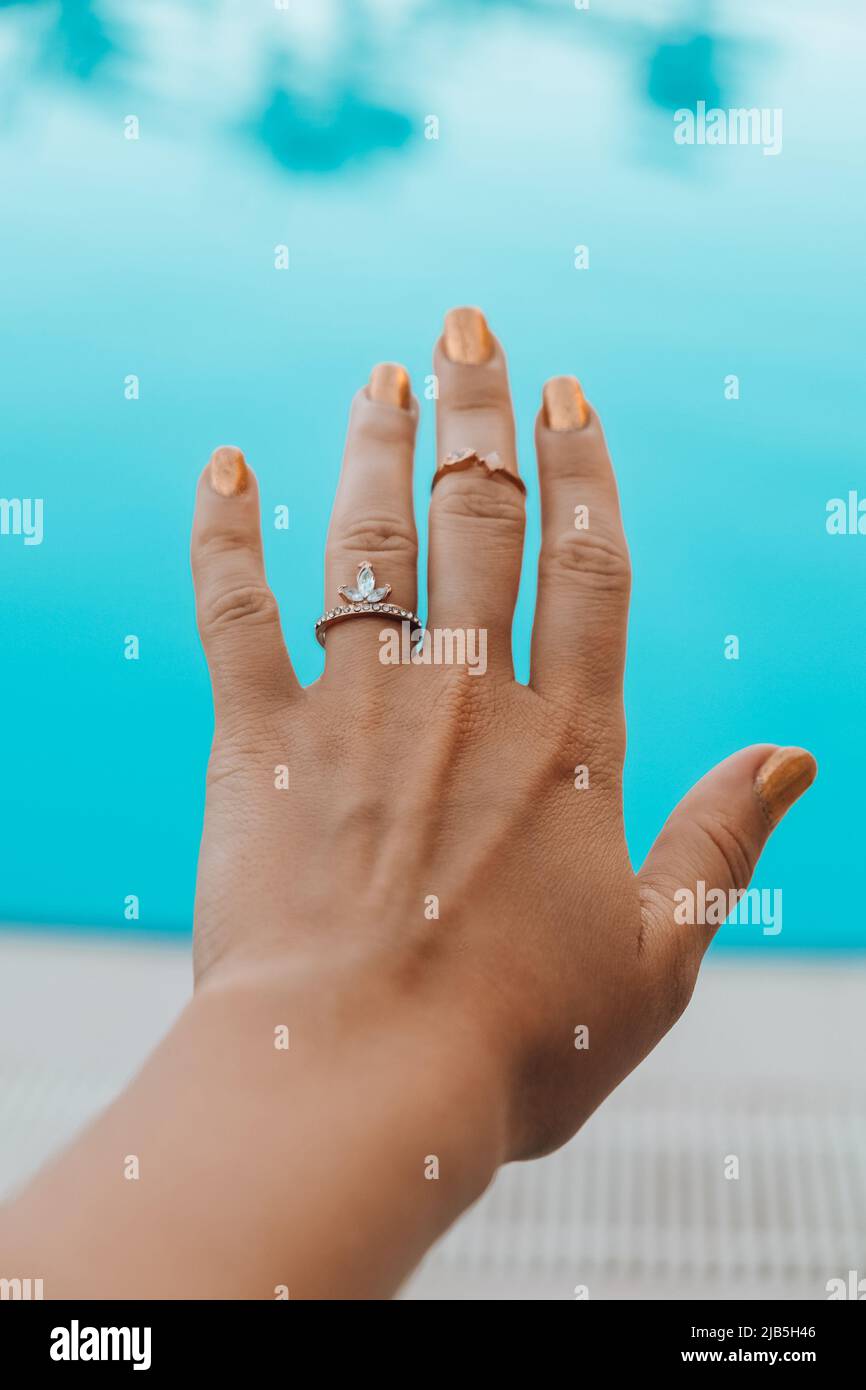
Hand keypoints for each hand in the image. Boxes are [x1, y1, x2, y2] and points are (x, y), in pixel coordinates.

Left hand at [190, 306, 815, 1162]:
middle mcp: (466, 698)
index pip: (588, 566)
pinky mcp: (256, 742)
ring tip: (381, 374)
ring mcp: (357, 709)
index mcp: (567, 743)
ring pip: (372, 539)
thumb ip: (723, 841)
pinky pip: (235, 610)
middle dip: (478, 414)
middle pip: (480, 519)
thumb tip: (798, 758)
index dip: (583, 470)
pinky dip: (225, 532)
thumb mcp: (660, 955)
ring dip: (376, 446)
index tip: (571, 394)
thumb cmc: (518, 1041)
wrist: (357, 1084)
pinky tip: (223, 463)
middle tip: (468, 328)